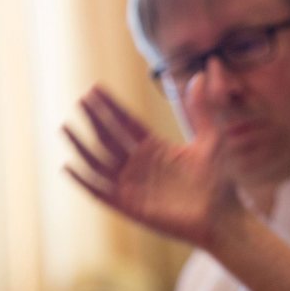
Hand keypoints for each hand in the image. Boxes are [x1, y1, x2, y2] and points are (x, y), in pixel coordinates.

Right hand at [62, 79, 239, 247]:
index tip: (95, 88)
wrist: (223, 215)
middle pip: (111, 137)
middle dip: (95, 118)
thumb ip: (200, 108)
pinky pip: (100, 191)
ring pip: (100, 161)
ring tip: (66, 126)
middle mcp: (140, 164)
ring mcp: (133, 184)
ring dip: (82, 145)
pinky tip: (68, 165)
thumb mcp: (211, 137)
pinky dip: (84, 180)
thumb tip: (197, 75)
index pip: (126, 122)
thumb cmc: (220, 178)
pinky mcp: (129, 206)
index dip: (111, 106)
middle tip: (81, 98)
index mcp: (156, 147)